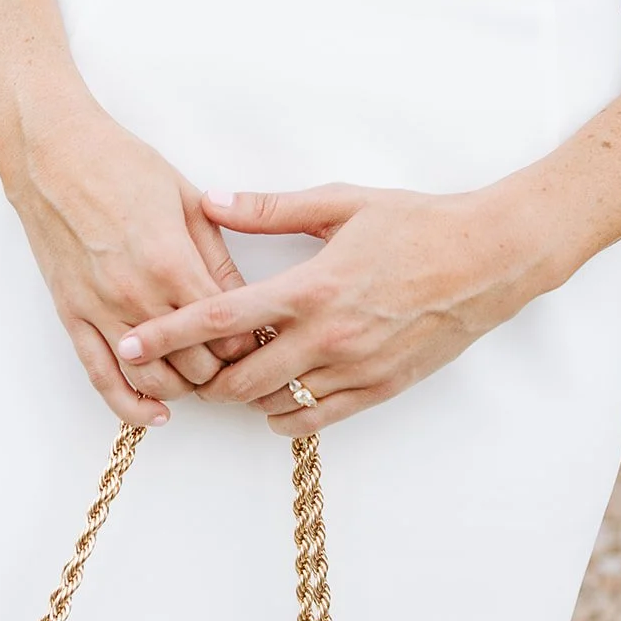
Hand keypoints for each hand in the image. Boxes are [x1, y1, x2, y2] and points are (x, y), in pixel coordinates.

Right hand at [0, 98, 259, 425]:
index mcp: (173, 264)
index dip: (250, 342)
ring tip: (201, 380)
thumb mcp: (188, 203)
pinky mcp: (73, 316)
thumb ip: (218, 258)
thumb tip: (248, 300)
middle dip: (223, 369)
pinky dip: (130, 405)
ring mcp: (101, 310)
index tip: (259, 337)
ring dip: (184, 390)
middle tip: (236, 362)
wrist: (53, 154)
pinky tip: (155, 414)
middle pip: (195, 365)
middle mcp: (137, 296)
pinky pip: (101, 376)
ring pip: (152, 380)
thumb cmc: (122, 166)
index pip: (226, 331)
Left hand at [116, 181, 563, 432]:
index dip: (168, 335)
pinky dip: (285, 415)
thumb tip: (211, 200)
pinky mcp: (380, 389)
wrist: (490, 258)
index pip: (220, 318)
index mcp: (311, 287)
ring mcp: (356, 368)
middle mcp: (329, 336)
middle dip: (200, 378)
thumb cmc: (418, 224)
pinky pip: (317, 420)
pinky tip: (274, 399)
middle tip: (182, 367)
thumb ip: (269, 209)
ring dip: (242, 397)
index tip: (130, 346)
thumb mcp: (341, 203)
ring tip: (230, 377)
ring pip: (275, 404)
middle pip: (238, 377)